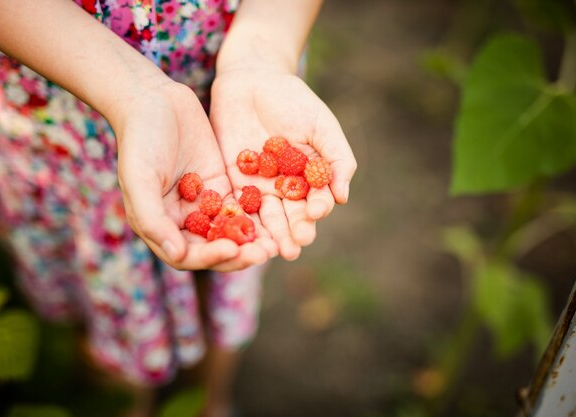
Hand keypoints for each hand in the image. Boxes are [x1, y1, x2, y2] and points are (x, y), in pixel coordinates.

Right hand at [110, 82, 276, 270]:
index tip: (233, 250)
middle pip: (215, 247)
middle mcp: (184, 221)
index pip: (188, 255)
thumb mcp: (139, 179)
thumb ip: (153, 218)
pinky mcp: (222, 184)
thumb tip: (177, 255)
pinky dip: (258, 213)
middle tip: (265, 252)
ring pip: (232, 230)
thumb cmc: (139, 140)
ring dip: (253, 239)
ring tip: (276, 242)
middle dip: (240, 254)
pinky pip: (243, 205)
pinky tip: (279, 215)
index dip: (211, 257)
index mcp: (160, 226)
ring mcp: (205, 203)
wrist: (154, 101)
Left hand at [210, 68, 356, 259]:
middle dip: (293, 232)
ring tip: (271, 251)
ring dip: (269, 236)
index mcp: (310, 179)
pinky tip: (241, 231)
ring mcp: (259, 188)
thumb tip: (342, 197)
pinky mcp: (233, 182)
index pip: (316, 201)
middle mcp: (286, 189)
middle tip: (293, 247)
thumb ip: (337, 159)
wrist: (252, 80)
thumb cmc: (294, 101)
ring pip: (265, 218)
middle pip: (291, 217)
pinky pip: (237, 205)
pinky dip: (240, 219)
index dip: (316, 209)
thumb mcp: (322, 125)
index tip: (315, 213)